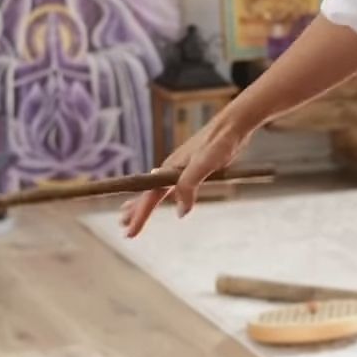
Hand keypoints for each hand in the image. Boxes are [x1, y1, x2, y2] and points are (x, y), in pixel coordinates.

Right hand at [121, 110, 253, 237]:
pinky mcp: (191, 166)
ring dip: (143, 202)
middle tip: (123, 228)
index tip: (129, 233)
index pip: (150, 198)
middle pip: (148, 194)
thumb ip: (190, 185)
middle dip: (135, 211)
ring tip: (128, 212)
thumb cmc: (220, 142)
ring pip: (156, 189)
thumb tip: (181, 212)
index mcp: (170, 170)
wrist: (233, 124)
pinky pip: (170, 185)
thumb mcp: (205, 163)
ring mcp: (180, 167)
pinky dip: (161, 194)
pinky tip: (166, 196)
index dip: (140, 216)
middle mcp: (170, 168)